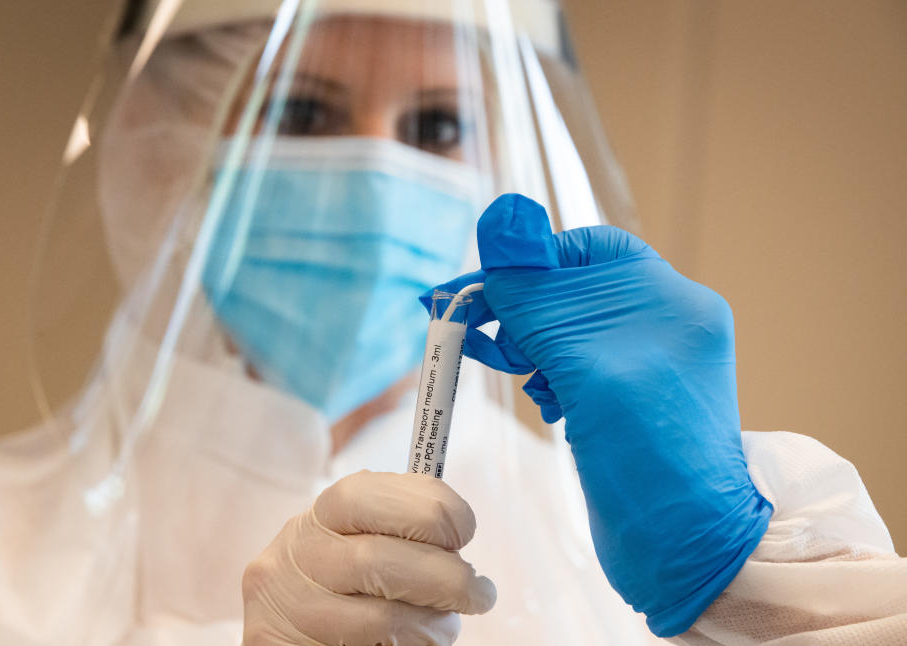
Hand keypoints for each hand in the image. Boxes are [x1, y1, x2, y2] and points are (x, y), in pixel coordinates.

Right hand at [241, 470, 495, 644]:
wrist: (295, 628)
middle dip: (444, 574)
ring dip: (433, 622)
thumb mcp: (361, 538)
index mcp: (320, 515)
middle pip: (376, 558)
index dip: (426, 508)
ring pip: (379, 616)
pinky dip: (411, 645)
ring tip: (448, 624)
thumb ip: (399, 526)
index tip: (465, 531)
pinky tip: (418, 640)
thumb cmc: (346, 579)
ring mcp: (291, 609)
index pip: (364, 495)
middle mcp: (294, 555)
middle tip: (478, 590)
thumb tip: (458, 521)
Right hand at [428, 194, 770, 636]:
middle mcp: (661, 325)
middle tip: (470, 331)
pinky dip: (545, 372)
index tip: (478, 287)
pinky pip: (573, 365)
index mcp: (669, 302)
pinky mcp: (624, 401)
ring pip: (566, 328)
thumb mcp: (585, 364)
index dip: (529, 261)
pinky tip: (541, 396)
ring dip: (526, 341)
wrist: (682, 549)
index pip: (586, 250)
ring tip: (506, 366)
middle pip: (570, 288)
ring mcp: (644, 366)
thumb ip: (538, 293)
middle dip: (518, 307)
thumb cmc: (646, 454)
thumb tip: (503, 216)